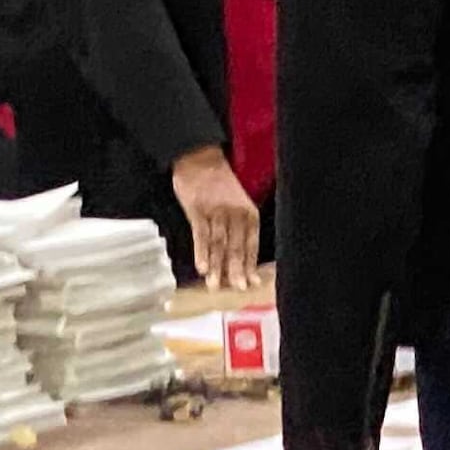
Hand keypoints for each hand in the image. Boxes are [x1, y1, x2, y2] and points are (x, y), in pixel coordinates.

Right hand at [169, 145, 261, 290]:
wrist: (199, 158)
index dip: (250, 265)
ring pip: (218, 244)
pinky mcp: (198, 210)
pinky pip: (201, 235)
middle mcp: (235, 214)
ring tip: (216, 286)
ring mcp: (216, 212)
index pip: (251, 245)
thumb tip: (239, 259)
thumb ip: (238, 229)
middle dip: (236, 271)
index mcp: (248, 214)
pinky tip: (202, 268)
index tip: (252, 284)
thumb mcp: (236, 204)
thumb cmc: (218, 184)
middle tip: (238, 290)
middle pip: (236, 247)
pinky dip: (201, 252)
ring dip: (217, 267)